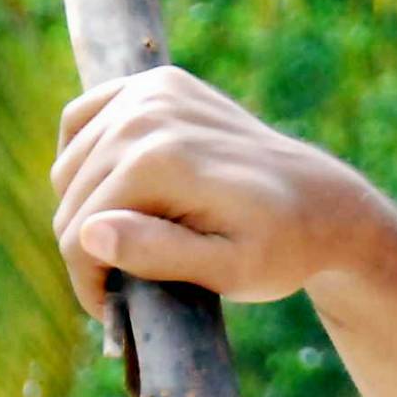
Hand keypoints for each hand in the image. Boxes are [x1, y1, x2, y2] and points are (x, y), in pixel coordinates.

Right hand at [47, 65, 380, 323]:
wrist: (325, 203)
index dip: (90, 283)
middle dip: (87, 249)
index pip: (81, 232)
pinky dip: (83, 155)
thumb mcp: (230, 271)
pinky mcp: (156, 83)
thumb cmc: (282, 248)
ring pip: (70, 164)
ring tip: (127, 244)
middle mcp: (148, 114)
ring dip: (86, 207)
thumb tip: (91, 231)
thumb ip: (161, 254)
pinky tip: (109, 189)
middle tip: (120, 287)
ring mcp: (151, 91)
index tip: (114, 314)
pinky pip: (82, 119)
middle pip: (72, 198)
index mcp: (160, 159)